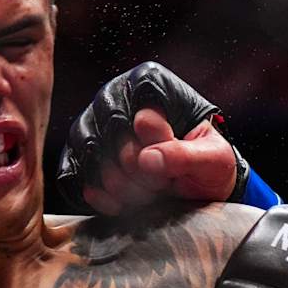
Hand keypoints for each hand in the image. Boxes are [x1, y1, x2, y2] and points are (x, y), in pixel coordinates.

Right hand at [57, 62, 244, 213]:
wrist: (195, 189)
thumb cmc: (208, 165)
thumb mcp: (214, 160)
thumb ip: (185, 155)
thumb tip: (147, 158)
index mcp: (150, 83)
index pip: (140, 117)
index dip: (157, 148)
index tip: (178, 164)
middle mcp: (114, 96)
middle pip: (111, 136)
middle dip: (140, 172)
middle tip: (164, 183)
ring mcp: (92, 125)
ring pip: (89, 156)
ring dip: (121, 186)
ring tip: (148, 193)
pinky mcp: (80, 155)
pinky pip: (74, 174)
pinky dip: (100, 196)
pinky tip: (123, 204)